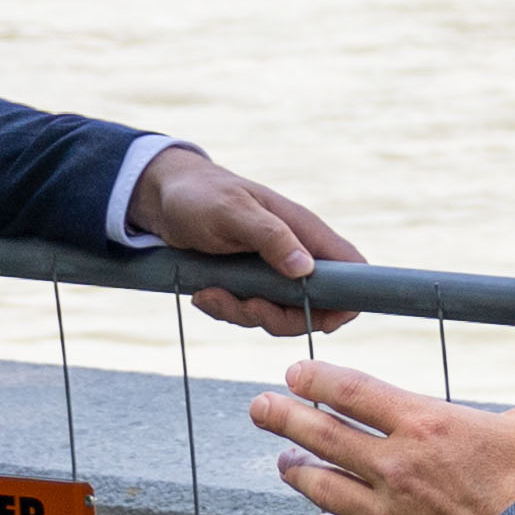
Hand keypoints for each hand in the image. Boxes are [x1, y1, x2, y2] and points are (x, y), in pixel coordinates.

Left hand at [131, 148, 363, 335]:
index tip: (317, 319)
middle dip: (278, 317)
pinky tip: (204, 292)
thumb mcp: (232, 212)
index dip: (346, 300)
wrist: (163, 198)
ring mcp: (271, 272)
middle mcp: (294, 254)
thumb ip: (271, 237)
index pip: (351, 269)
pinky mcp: (248, 284)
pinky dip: (226, 309)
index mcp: (303, 231)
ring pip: (277, 315)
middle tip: (245, 305)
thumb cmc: (200, 195)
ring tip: (210, 293)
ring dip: (243, 313)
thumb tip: (306, 269)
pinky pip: (248, 312)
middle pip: (313, 307)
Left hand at [249, 283, 514, 514]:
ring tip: (284, 462)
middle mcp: (396, 471)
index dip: (316, 377)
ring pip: (324, 489)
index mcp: (427, 426)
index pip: (351, 390)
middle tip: (259, 407)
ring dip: (299, 471)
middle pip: (322, 436)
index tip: (296, 372)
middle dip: (283, 416)